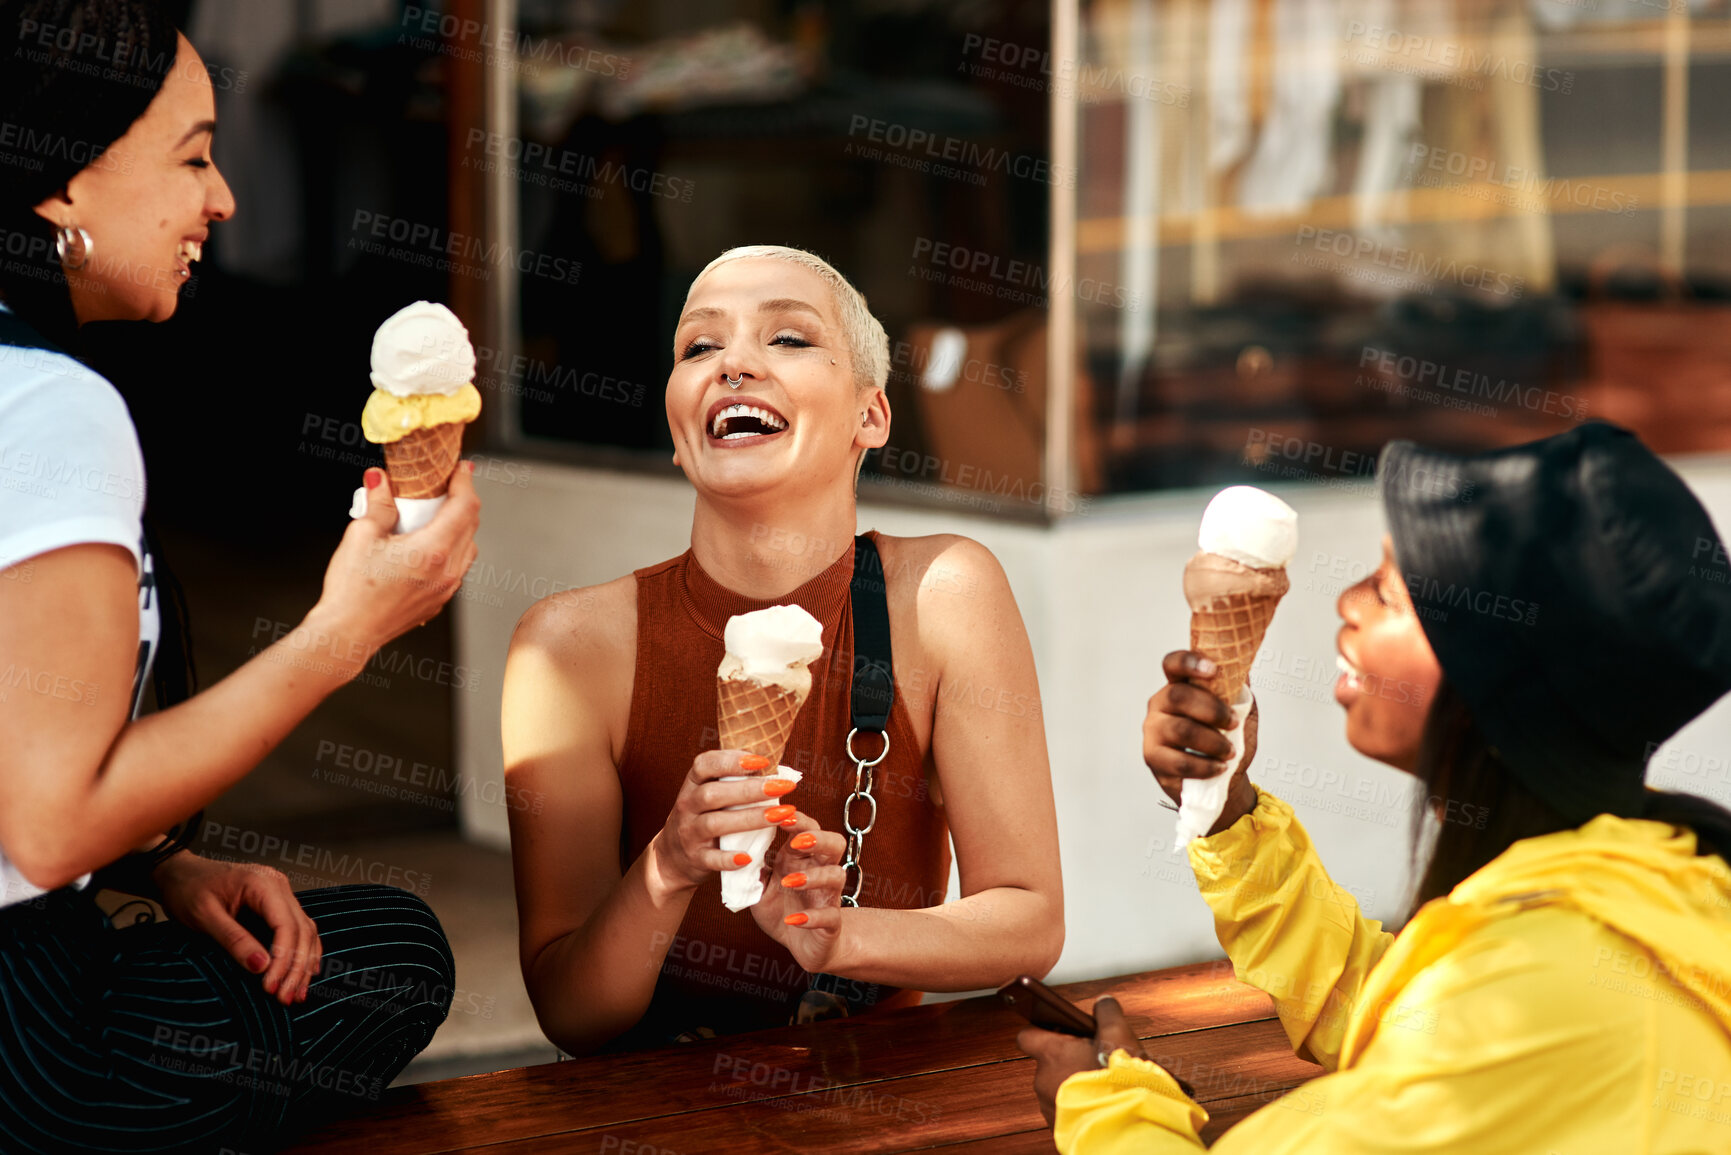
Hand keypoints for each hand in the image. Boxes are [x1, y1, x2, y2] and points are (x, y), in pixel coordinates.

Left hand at [152, 853, 320, 1005]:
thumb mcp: (204, 917)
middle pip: (301, 929)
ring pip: (306, 931)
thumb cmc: (188, 891)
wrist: (179, 874)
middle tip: (286, 998)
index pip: (285, 925)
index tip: (271, 987)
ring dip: (303, 964)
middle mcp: (279, 885)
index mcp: (262, 883)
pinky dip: (303, 952)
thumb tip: (260, 967)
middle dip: (296, 967)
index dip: (283, 959)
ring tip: (296, 994)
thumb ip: (233, 940)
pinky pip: (299, 929)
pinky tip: (303, 974)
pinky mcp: (278, 904)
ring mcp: (282, 893)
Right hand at [309, 464, 481, 659]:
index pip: (465, 507)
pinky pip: (457, 567)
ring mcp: (446, 589)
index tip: (462, 468)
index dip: (465, 482)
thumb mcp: (361, 535)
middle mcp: (447, 571)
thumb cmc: (351, 590)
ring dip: (459, 526)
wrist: (347, 633)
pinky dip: (451, 548)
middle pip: (471, 525)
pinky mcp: (439, 600)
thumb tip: (380, 479)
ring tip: (436, 514)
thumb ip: (378, 503)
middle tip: (446, 485)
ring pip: (468, 548)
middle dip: (462, 500)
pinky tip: (428, 544)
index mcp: (432, 551)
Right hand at [647, 751, 803, 895]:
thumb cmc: (702, 817)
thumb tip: (776, 771)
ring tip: (781, 814)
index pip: (704, 765)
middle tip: (781, 787)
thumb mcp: (708, 795)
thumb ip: (733, 782)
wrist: (673, 857)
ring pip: (715, 823)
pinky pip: (711, 859)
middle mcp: (687, 805)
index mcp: (692, 784)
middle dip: (749, 789)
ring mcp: (689, 833)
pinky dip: (729, 859)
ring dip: (750, 818)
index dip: (731, 760)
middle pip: (713, 794)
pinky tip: (748, 857)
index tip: (762, 761)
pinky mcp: (695, 858)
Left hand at [752, 812, 847, 970]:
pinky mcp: (832, 924)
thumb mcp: (760, 889)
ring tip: (789, 881)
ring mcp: (828, 897)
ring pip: (836, 875)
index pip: (807, 830)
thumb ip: (750, 870)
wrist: (804, 946)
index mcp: (800, 860)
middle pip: (834, 844)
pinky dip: (812, 917)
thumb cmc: (783, 910)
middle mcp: (819, 872)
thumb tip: (734, 849)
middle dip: (818, 838)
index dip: (798, 820)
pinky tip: (793, 919)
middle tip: (797, 840)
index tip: (780, 813)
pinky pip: (830, 916)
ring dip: (814, 876)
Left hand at [1018, 996, 1151, 1124]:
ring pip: (1056, 1085)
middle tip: (1094, 1058)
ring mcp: (1049, 1106)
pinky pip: (1064, 1108)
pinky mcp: (1059, 1127)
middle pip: (1048, 1061)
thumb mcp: (1119, 1038)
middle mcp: (1043, 1080)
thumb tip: (1102, 1003)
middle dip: (1068, 1058)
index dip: (1042, 1030)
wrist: (1125, 1131)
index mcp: (1052, 1054)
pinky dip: (1078, 1103)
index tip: (1061, 1030)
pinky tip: (1100, 1102)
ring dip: (1073, 1082)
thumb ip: (1108, 1014)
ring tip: (1101, 1083)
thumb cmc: (1119, 1083)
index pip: (1028, 1035)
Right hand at [1143, 651, 1258, 836]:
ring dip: (1212, 741)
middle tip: (1233, 723)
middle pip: (1177, 696)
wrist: (1223, 778)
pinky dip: (1205, 765)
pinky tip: (1219, 767)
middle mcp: (1159, 704)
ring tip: (1229, 752)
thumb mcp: (1240, 712)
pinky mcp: (1153, 758)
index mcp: (1179, 685)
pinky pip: (1180, 761)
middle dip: (1211, 709)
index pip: (1173, 663)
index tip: (1212, 670)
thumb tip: (1244, 668)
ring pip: (1180, 730)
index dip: (1189, 662)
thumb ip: (1238, 691)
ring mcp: (1153, 731)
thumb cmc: (1228, 740)